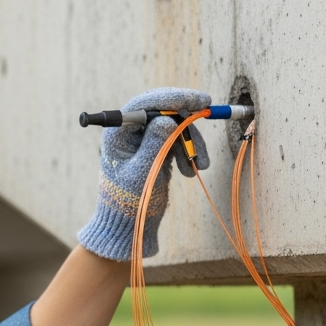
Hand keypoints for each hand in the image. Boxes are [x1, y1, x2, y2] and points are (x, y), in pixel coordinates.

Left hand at [77, 87, 210, 259]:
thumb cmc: (129, 203)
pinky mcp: (157, 150)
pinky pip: (177, 141)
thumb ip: (154, 144)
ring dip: (191, 142)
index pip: (145, 103)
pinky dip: (188, 153)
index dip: (172, 98)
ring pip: (175, 127)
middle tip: (207, 114)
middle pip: (163, 110)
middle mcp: (130, 132)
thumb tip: (167, 118)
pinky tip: (191, 172)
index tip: (198, 100)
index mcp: (118, 132)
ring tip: (199, 167)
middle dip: (186, 119)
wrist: (128, 228)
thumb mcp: (143, 173)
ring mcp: (144, 140)